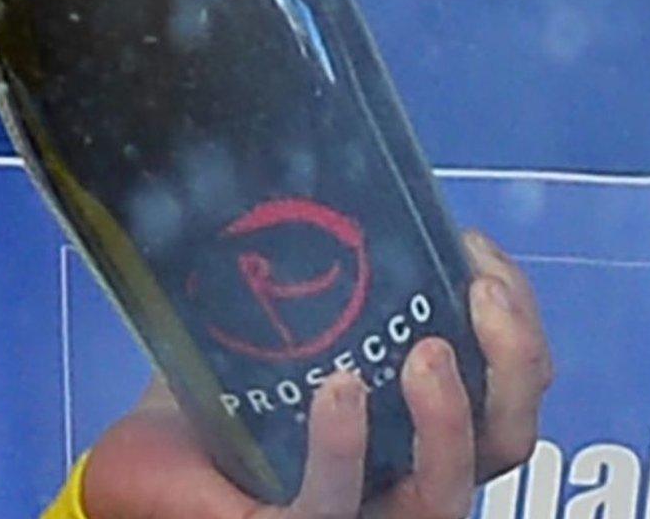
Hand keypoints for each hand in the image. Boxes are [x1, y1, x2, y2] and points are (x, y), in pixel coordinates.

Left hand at [80, 232, 551, 518]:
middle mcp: (405, 475)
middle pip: (505, 439)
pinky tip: (339, 391)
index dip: (515, 320)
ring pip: (442, 491)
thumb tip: (320, 166)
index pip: (507, 387)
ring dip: (448, 417)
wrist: (133, 458)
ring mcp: (357, 510)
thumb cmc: (214, 396)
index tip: (475, 247)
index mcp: (418, 427)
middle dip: (514, 363)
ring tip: (425, 350)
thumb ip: (317, 272)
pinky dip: (344, 447)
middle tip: (482, 292)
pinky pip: (332, 503)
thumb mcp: (279, 325)